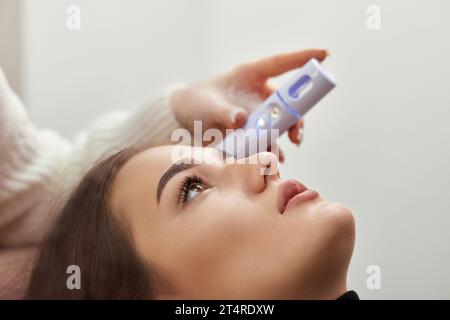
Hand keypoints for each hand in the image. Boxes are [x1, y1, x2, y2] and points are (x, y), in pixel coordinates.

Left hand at [170, 49, 327, 161]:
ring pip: (281, 125)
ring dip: (283, 140)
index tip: (325, 54)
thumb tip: (241, 120)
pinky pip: (269, 141)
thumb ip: (224, 111)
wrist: (184, 120)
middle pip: (288, 103)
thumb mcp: (208, 105)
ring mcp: (258, 114)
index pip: (281, 64)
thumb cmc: (197, 102)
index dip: (303, 58)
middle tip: (296, 136)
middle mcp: (260, 94)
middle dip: (296, 119)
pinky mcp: (253, 132)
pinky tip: (273, 162)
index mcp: (252, 76)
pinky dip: (272, 152)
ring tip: (279, 156)